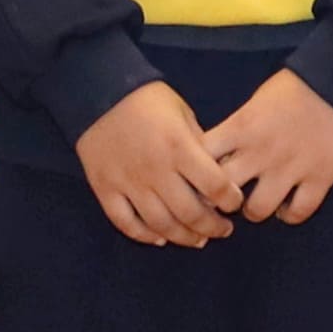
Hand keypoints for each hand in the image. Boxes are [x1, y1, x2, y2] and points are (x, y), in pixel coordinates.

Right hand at [75, 80, 236, 247]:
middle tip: (223, 230)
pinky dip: (144, 236)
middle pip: (189, 213)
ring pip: (160, 224)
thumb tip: (216, 173)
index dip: (230, 201)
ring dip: (183, 237)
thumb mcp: (183, 112)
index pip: (214, 186)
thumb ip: (199, 144)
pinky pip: (126, 222)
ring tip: (198, 240)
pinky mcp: (105, 189)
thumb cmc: (147, 99)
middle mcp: (155, 171)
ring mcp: (128, 183)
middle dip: (212, 227)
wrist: (97, 91)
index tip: (235, 204)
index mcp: (179, 148)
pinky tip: (159, 239)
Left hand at [208, 69, 332, 227]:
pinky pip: (298, 212)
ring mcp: (291, 169)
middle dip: (218, 198)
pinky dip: (289, 214)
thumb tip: (213, 156)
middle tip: (223, 198)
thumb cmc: (293, 88)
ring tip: (255, 202)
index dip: (194, 173)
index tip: (197, 177)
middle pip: (222, 191)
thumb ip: (233, 130)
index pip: (201, 160)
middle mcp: (261, 152)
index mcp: (241, 128)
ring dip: (252, 210)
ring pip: (257, 210)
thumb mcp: (253, 102)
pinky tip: (285, 206)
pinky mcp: (319, 178)